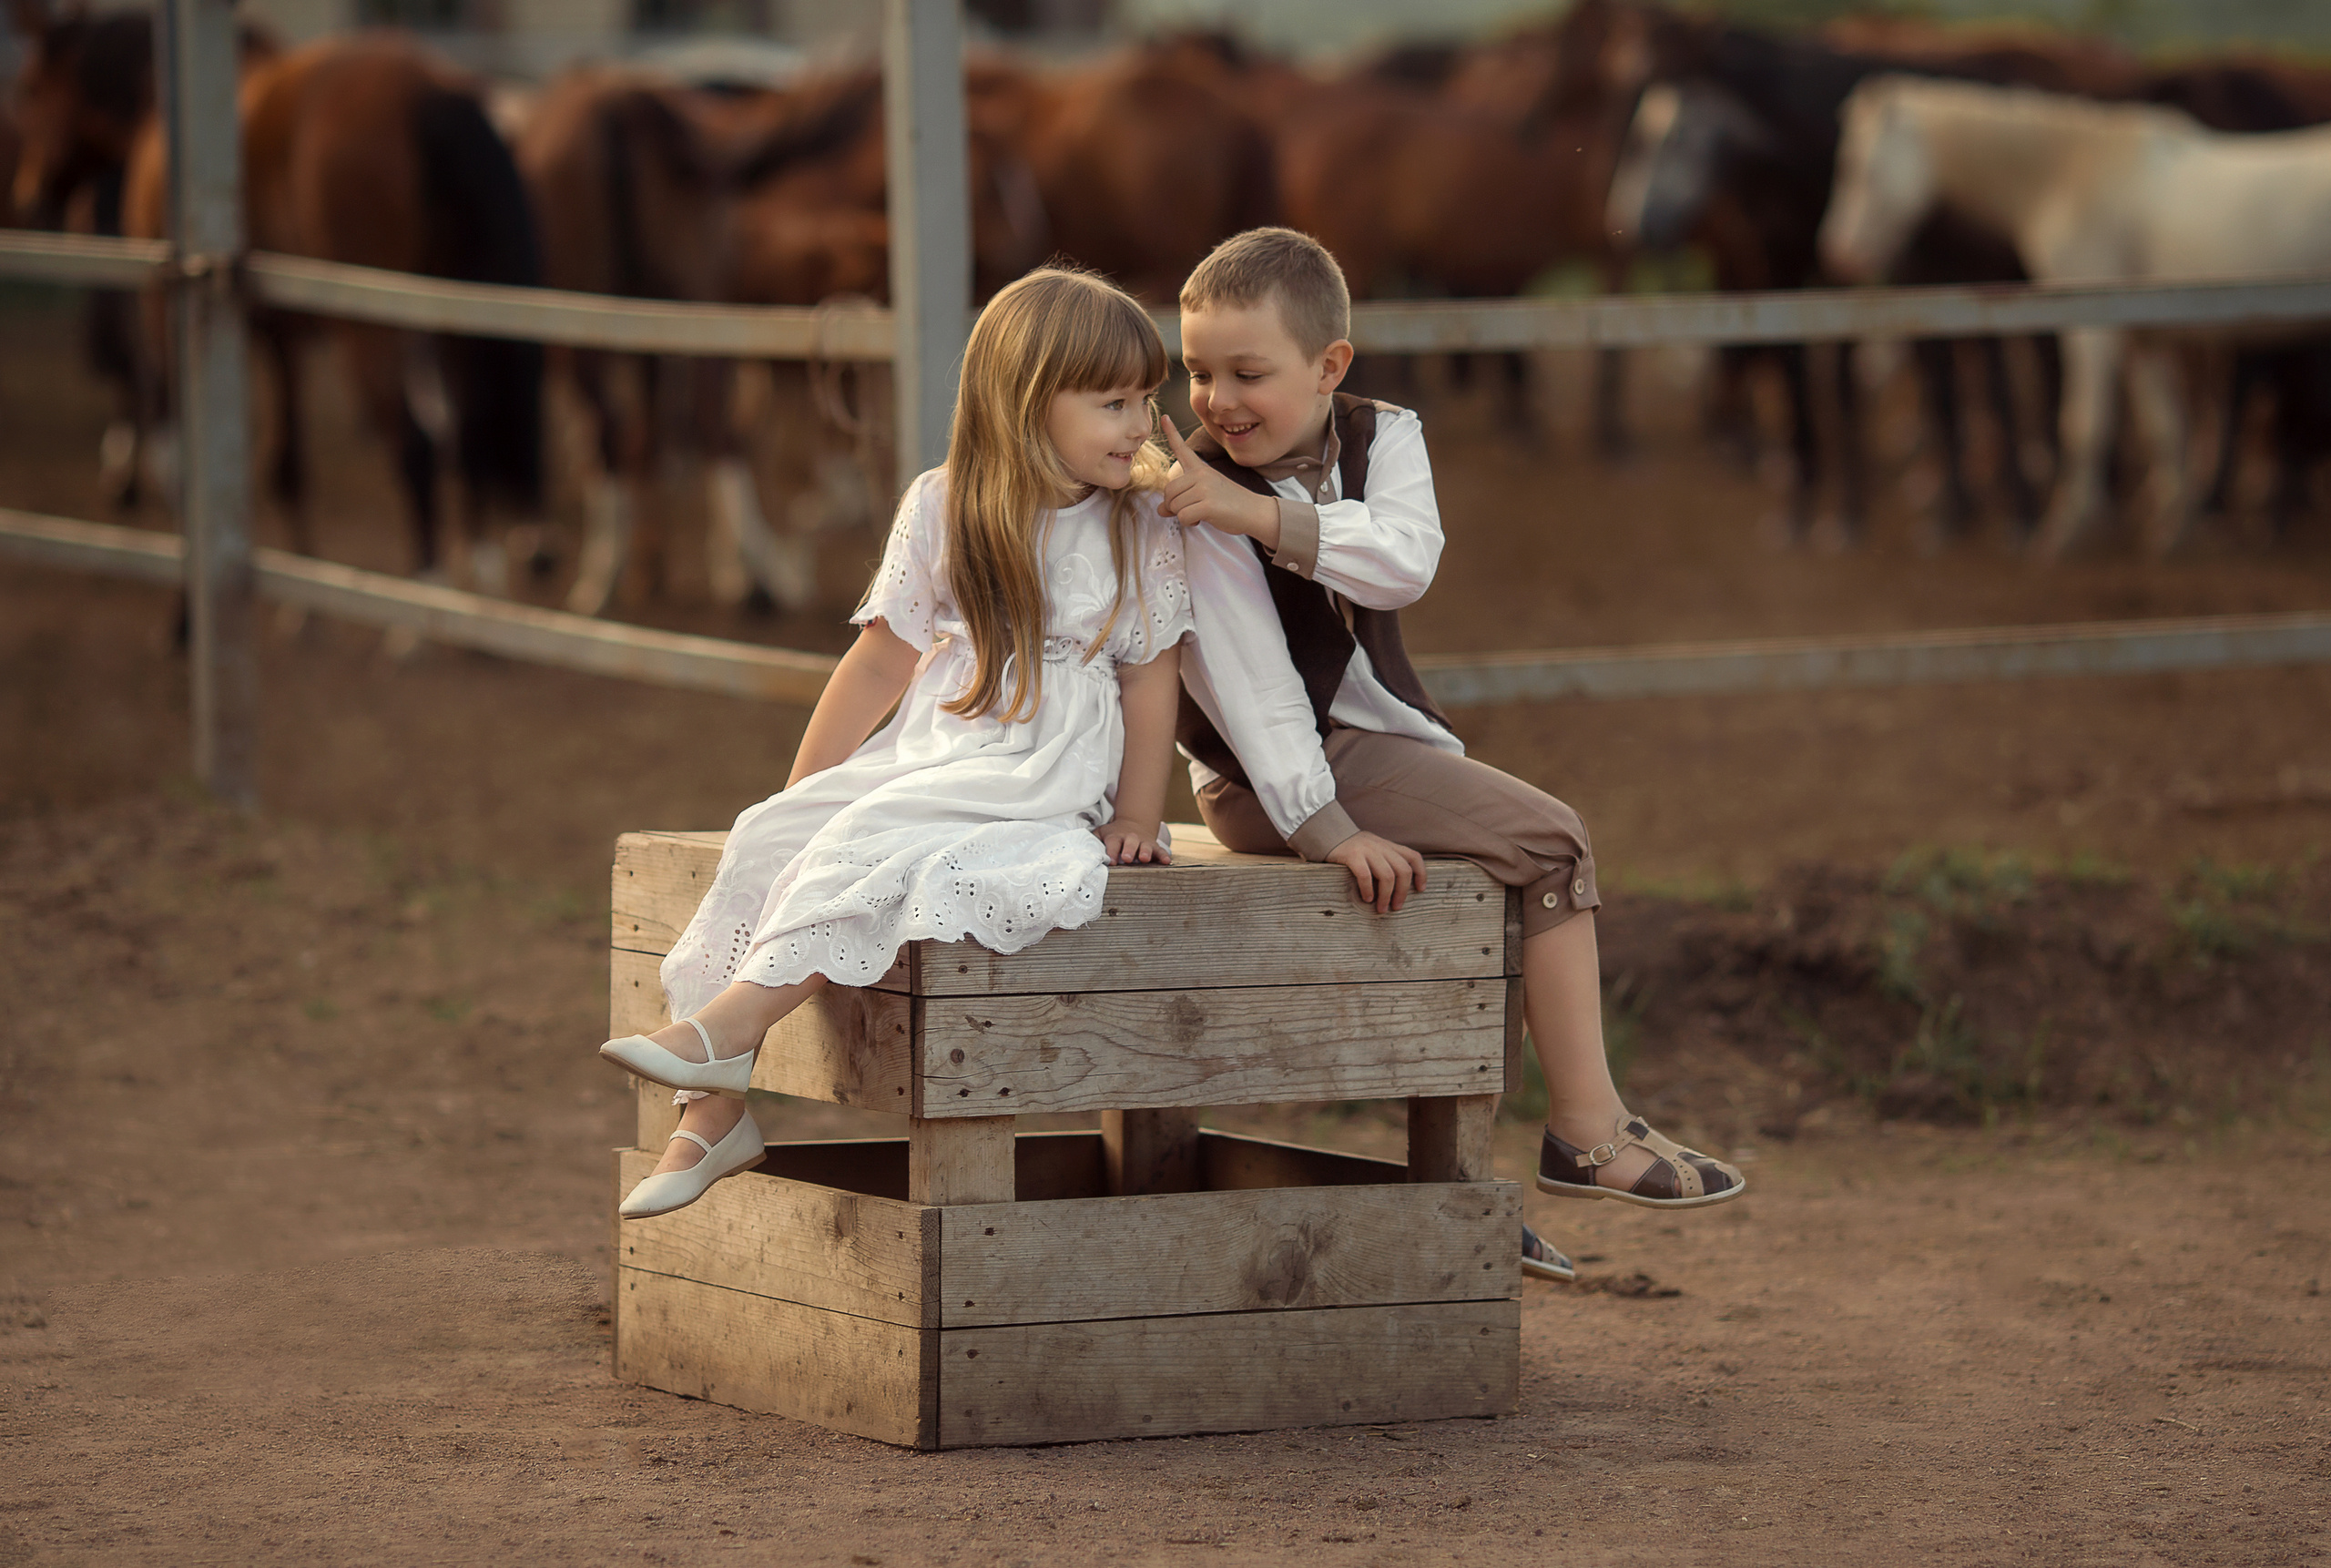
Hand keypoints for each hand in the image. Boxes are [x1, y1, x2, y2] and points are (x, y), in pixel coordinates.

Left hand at [1094, 819, 1171, 865]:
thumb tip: (1079, 849)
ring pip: (1145, 846)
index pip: (1112, 843)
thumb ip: (1091, 840)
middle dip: (1128, 850)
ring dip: (1145, 852)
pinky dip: (1163, 855)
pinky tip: (1167, 861)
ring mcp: (1143, 842)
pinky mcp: (1153, 846)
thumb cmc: (1113, 834)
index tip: (1111, 861)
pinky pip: (1159, 850)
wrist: (1132, 824)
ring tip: (1144, 858)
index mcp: (1115, 836)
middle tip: (1126, 858)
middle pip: (1130, 843)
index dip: (1111, 852)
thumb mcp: (1101, 833)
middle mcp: (1130, 838)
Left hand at [1158, 419, 1278, 542]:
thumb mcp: (1204, 497)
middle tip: (1192, 509)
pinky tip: (1203, 519)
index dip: (1171, 433)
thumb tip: (1160, 509)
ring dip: (1183, 515)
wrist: (1255, 512)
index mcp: (1200, 468)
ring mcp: (1204, 488)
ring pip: (1174, 506)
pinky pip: (1183, 517)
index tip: (1164, 417)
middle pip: (1168, 491)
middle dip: (1174, 506)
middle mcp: (1201, 474)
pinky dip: (1190, 522)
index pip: (1182, 448)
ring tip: (1202, 512)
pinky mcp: (1208, 504)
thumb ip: (1180, 500)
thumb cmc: (1230, 504)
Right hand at [1323, 831, 1426, 913]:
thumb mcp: (1374, 849)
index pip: (1413, 857)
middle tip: (1396, 907)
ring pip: (1387, 875)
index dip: (1421, 873)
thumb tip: (1398, 885)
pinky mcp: (1352, 855)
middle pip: (1402, 871)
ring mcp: (1367, 850)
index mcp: (1388, 846)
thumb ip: (1386, 860)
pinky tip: (1367, 898)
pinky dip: (1368, 890)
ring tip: (1381, 908)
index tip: (1420, 889)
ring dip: (1386, 896)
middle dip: (1402, 892)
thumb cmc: (1352, 849)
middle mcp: (1381, 846)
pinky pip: (1365, 875)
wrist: (1329, 833)